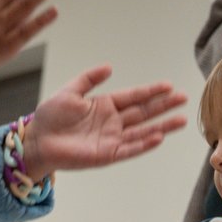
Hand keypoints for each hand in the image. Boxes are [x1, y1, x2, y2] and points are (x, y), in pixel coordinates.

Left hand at [20, 65, 189, 178]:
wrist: (37, 141)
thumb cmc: (49, 118)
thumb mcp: (70, 91)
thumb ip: (89, 79)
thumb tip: (110, 67)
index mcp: (105, 105)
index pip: (134, 97)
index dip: (151, 91)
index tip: (169, 86)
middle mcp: (113, 122)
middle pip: (144, 112)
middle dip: (164, 106)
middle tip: (184, 98)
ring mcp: (112, 139)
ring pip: (143, 131)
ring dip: (162, 126)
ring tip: (182, 120)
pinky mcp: (107, 155)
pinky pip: (130, 148)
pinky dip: (144, 144)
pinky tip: (158, 136)